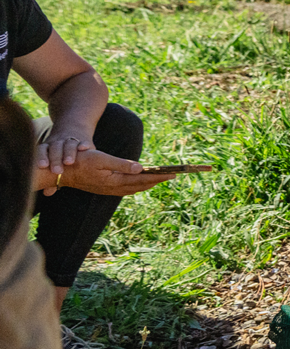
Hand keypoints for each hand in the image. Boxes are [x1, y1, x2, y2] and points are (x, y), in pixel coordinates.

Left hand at [35, 126, 95, 176]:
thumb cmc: (61, 150)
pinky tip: (84, 148)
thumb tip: (47, 192)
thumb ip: (52, 176)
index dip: (42, 157)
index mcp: (49, 147)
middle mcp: (58, 142)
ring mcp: (71, 140)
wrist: (74, 128)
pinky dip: (84, 144)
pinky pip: (83, 141)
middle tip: (56, 171)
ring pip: (68, 144)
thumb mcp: (54, 159)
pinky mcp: (84, 140)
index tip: (42, 166)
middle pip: (55, 148)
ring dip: (68, 153)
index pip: (42, 150)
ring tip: (69, 162)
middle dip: (55, 159)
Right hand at [36, 147, 176, 196]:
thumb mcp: (101, 159)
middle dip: (157, 180)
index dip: (158, 176)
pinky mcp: (104, 188)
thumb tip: (141, 168)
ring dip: (148, 183)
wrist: (58, 173)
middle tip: (172, 176)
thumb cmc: (79, 162)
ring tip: (160, 178)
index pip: (142, 179)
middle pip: (141, 185)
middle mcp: (114, 188)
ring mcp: (108, 189)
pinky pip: (126, 188)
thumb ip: (122, 164)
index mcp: (115, 180)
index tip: (172, 174)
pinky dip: (136, 185)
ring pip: (134, 188)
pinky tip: (138, 181)